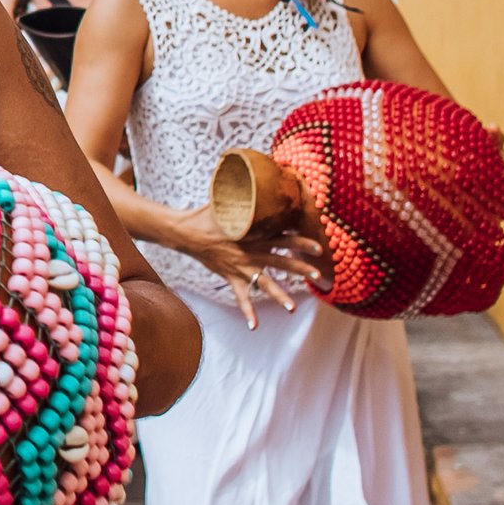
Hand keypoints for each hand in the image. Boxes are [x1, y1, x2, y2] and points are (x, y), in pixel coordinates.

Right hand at [164, 176, 330, 327]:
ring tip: (292, 309)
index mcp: (252, 235)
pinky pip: (240, 297)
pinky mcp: (231, 277)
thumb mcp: (228, 202)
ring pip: (263, 284)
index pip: (282, 238)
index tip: (319, 248)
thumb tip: (255, 177)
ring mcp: (240, 268)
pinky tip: (254, 326)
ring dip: (279, 296)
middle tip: (319, 276)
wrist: (184, 232)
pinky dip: (247, 312)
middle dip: (300, 269)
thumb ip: (245, 197)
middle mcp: (249, 253)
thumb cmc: (207, 214)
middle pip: (279, 262)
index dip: (301, 243)